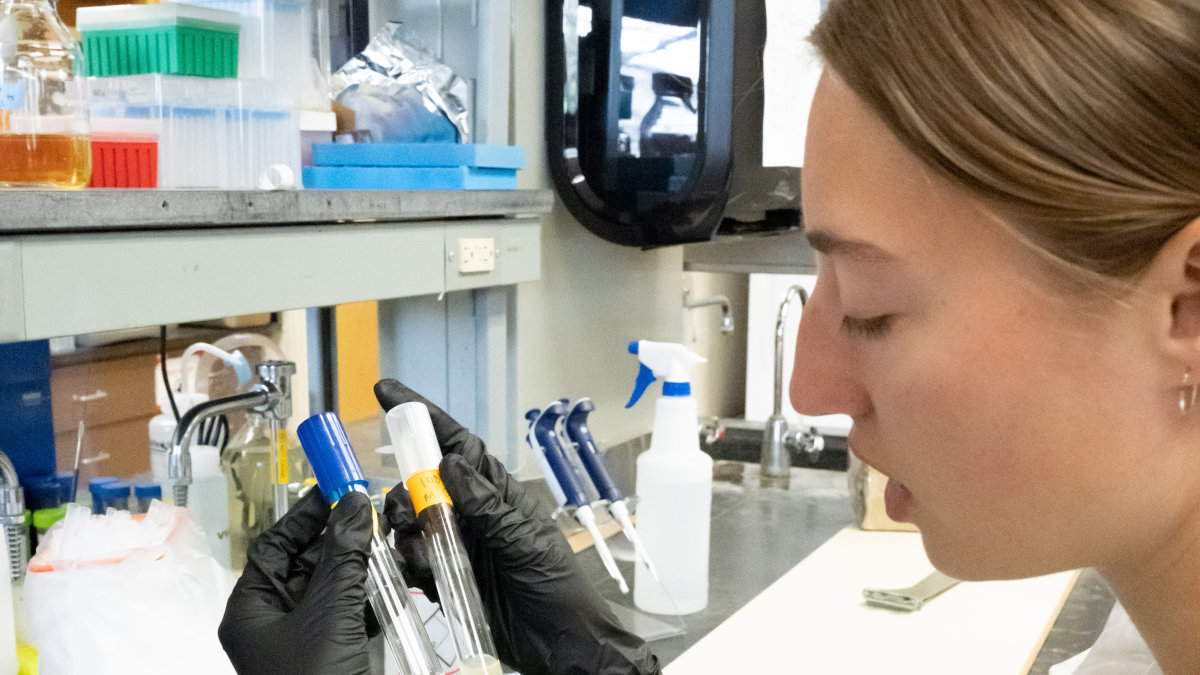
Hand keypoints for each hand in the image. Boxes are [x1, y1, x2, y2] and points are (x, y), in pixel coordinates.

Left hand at [218, 489, 373, 674]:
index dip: (304, 517)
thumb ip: (343, 556)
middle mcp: (272, 622)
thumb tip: (355, 503)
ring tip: (386, 546)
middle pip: (305, 565)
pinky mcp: (331, 653)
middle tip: (371, 518)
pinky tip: (392, 581)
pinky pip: (347, 614)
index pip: (273, 547)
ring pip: (330, 590)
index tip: (334, 492)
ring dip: (359, 568)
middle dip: (340, 542)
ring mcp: (302, 640)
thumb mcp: (328, 610)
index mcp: (251, 610)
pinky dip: (369, 598)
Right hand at [375, 379, 660, 674]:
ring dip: (406, 532)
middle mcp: (472, 510)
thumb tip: (450, 465)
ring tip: (423, 552)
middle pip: (420, 482)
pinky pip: (411, 557)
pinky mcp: (445, 573)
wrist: (558, 642)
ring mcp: (457, 541)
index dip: (422, 416)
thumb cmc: (555, 585)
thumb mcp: (525, 540)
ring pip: (410, 520)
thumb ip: (488, 505)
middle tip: (407, 514)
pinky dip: (410, 563)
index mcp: (495, 491)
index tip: (386, 392)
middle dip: (404, 492)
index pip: (454, 443)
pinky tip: (426, 574)